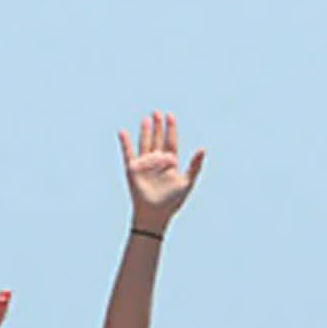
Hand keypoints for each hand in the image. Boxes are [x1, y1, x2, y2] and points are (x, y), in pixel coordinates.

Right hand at [119, 111, 203, 233]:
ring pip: (145, 143)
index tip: (170, 116)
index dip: (171, 129)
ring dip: (146, 131)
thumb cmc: (172, 202)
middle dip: (158, 126)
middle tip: (158, 112)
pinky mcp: (133, 169)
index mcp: (171, 163)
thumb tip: (203, 148)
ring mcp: (145, 164)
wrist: (155, 215)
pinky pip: (128, 153)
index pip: (171, 141)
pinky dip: (125, 143)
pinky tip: (123, 132)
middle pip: (158, 139)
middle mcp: (157, 161)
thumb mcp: (187, 182)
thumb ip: (195, 166)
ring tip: (146, 118)